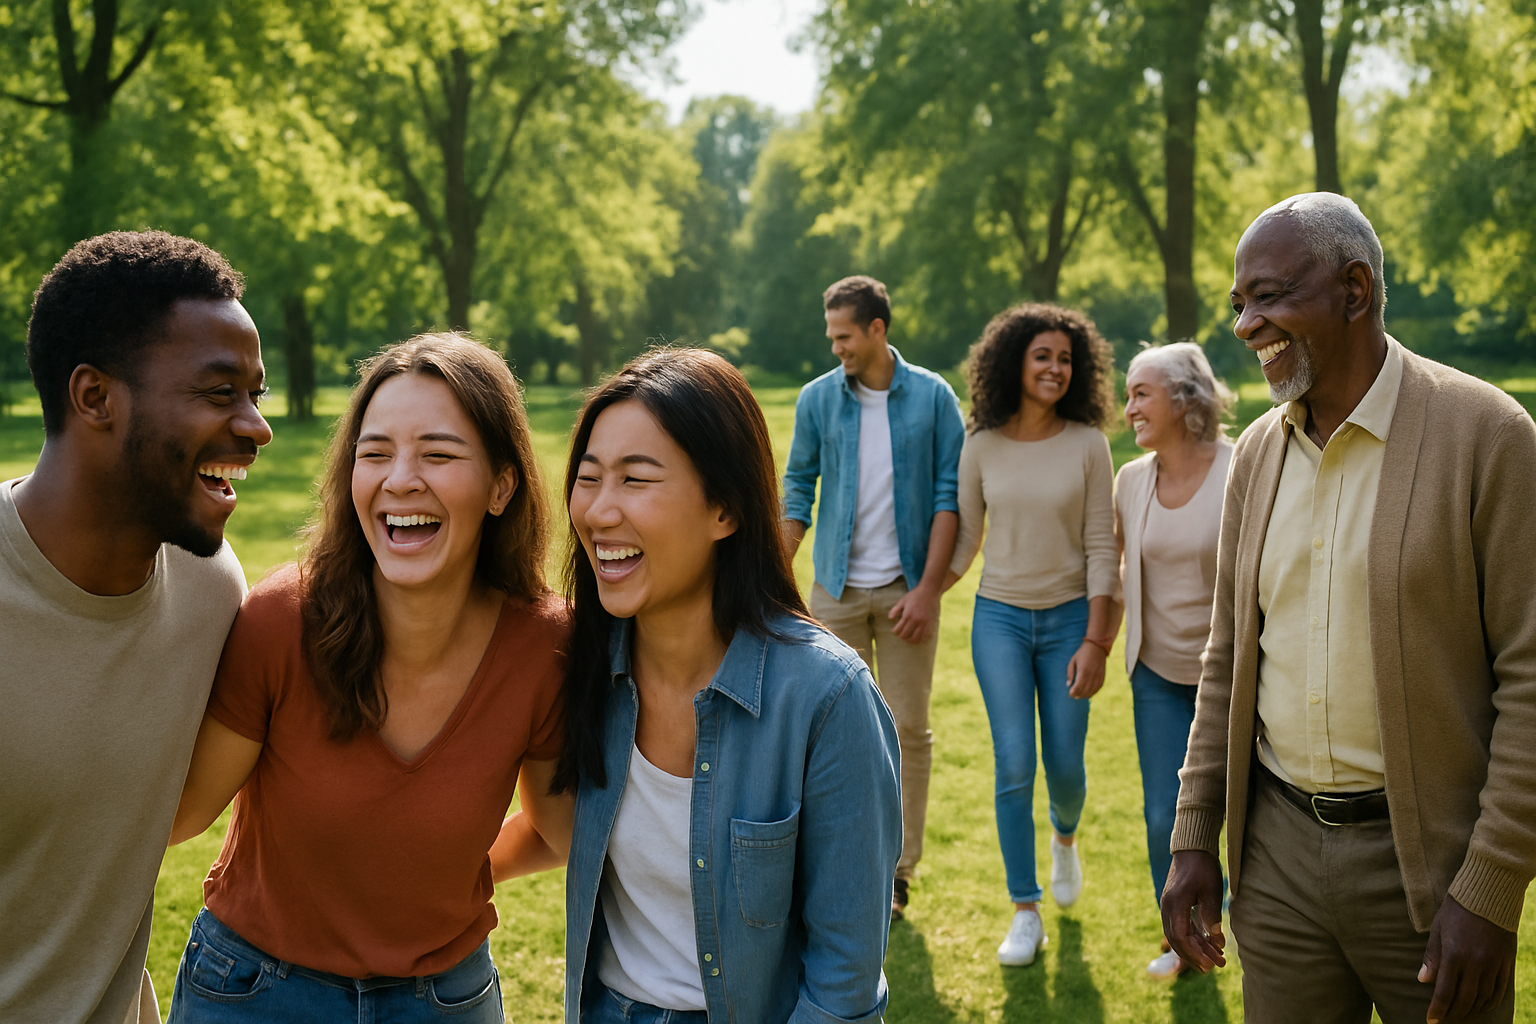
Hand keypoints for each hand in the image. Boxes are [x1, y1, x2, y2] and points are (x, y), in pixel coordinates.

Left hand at [889, 585, 939, 643]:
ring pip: (915, 639)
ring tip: (907, 636)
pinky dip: (919, 639)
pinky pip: (924, 637)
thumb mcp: (902, 601)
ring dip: (910, 639)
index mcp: (908, 615)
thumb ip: (895, 610)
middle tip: (900, 632)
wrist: (929, 592)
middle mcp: (916, 621)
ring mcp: (924, 624)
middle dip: (901, 635)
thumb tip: (890, 618)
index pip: (899, 630)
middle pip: (906, 635)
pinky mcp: (930, 624)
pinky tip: (916, 637)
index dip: (895, 631)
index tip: (894, 630)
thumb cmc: (914, 596)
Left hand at [1065, 641, 1105, 697]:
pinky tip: (1088, 693)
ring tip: (1079, 695)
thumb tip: (1068, 685)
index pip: (1078, 687)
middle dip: (1078, 695)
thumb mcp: (1072, 661)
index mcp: (1083, 671)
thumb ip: (1069, 673)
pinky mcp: (1103, 676)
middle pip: (1085, 691)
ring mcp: (1098, 676)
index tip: (1070, 693)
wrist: (1096, 646)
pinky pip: (1098, 688)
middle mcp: (1092, 675)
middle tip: (1073, 695)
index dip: (1073, 693)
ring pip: (1092, 691)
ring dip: (1085, 695)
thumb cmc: (1082, 653)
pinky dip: (1093, 692)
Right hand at [1160, 850, 1226, 972]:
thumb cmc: (1202, 866)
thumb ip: (1211, 914)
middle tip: (1214, 968)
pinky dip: (1196, 938)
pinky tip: (1211, 944)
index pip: (1179, 936)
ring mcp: (1170, 906)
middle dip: (1195, 956)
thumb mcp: (1211, 890)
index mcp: (1174, 904)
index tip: (1209, 965)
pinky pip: (1182, 926)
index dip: (1194, 953)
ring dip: (1197, 948)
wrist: (1192, 848)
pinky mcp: (1175, 905)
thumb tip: (1216, 939)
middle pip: (1177, 940)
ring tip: (1218, 959)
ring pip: (1180, 935)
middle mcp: (1167, 907)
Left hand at [1418, 895, 1515, 1021]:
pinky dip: (1490, 1001)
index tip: (1431, 1020)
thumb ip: (1432, 957)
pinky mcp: (1505, 963)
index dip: (1437, 1009)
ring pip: (1483, 998)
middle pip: (1464, 1000)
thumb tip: (1423, 981)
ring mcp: (1492, 965)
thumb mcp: (1438, 929)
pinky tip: (1483, 1005)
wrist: (1488, 895)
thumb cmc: (1457, 910)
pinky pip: (1499, 990)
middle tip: (1445, 1019)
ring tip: (1461, 1014)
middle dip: (1453, 1013)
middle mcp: (1474, 964)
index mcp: (1454, 955)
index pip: (1444, 992)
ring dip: (1472, 1010)